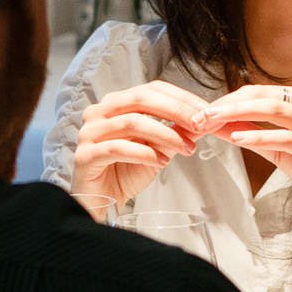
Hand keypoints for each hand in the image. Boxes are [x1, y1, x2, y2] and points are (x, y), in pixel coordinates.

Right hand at [67, 80, 207, 210]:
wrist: (101, 201)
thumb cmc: (125, 171)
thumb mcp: (157, 149)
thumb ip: (175, 133)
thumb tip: (205, 121)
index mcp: (117, 103)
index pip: (152, 89)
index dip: (181, 98)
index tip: (206, 110)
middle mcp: (100, 112)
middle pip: (141, 99)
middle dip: (176, 110)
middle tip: (200, 124)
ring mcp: (89, 133)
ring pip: (132, 123)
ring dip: (165, 134)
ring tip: (186, 148)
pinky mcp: (85, 155)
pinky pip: (117, 148)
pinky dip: (144, 154)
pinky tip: (161, 162)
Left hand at [199, 84, 291, 226]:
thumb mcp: (281, 149)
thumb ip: (255, 137)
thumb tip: (222, 129)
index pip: (256, 92)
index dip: (227, 101)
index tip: (202, 112)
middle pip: (261, 96)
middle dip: (227, 104)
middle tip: (200, 115)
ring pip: (274, 109)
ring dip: (239, 114)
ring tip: (213, 121)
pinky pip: (287, 138)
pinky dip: (261, 136)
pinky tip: (239, 137)